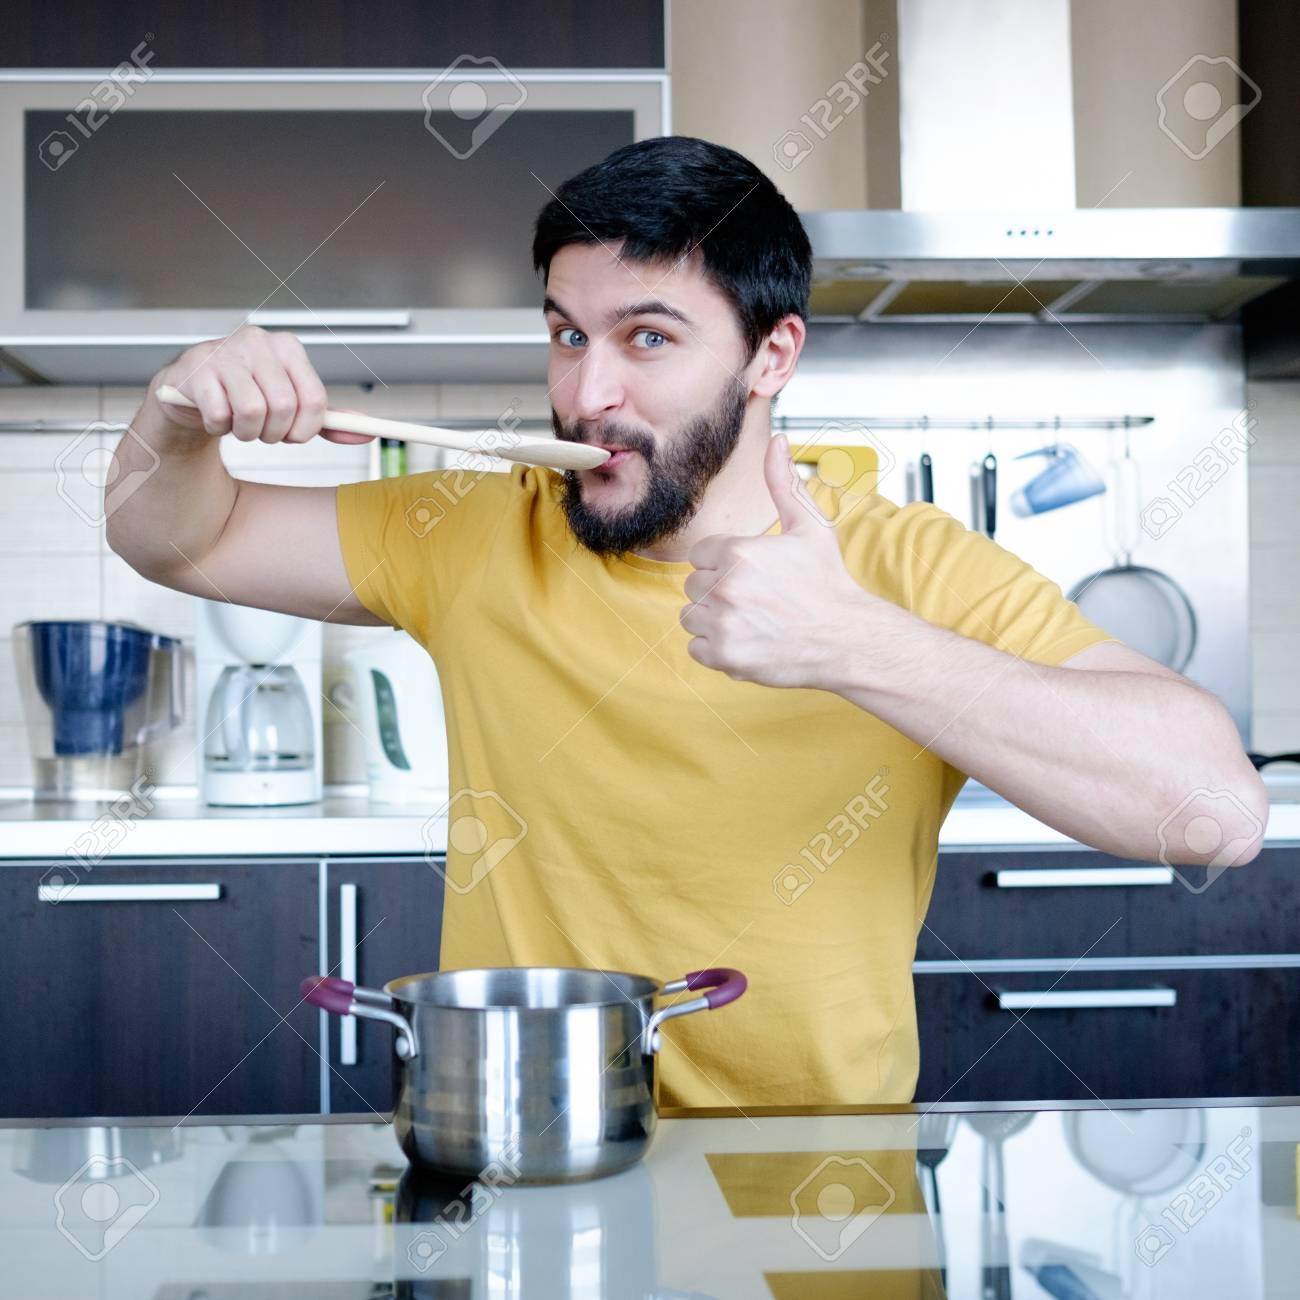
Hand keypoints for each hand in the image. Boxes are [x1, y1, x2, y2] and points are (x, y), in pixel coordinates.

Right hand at [149, 324, 373, 445]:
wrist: (193, 391)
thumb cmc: (247, 394)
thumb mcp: (293, 404)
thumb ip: (327, 418)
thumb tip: (366, 430)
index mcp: (288, 347)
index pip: (315, 399)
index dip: (307, 429)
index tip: (294, 435)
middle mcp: (258, 342)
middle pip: (285, 407)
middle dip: (276, 433)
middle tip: (263, 431)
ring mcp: (224, 352)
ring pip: (252, 412)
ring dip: (247, 433)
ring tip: (239, 423)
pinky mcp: (195, 370)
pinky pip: (219, 416)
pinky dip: (219, 428)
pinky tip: (215, 416)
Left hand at [681, 433, 873, 688]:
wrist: (848, 638)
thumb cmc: (829, 582)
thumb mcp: (810, 526)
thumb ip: (783, 483)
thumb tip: (776, 441)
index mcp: (739, 552)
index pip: (701, 555)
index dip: (725, 564)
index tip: (753, 575)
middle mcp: (726, 587)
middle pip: (693, 585)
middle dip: (718, 591)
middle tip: (757, 599)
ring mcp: (723, 624)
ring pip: (691, 616)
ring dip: (714, 620)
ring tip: (752, 620)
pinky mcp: (725, 656)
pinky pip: (695, 648)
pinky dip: (716, 649)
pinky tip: (748, 640)